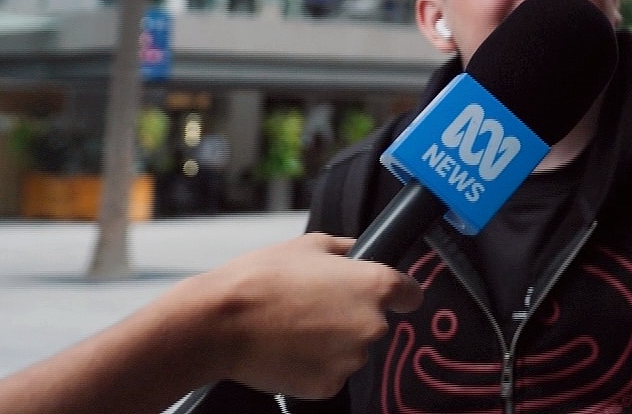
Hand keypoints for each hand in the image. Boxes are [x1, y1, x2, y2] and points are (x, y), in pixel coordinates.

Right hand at [175, 233, 423, 397]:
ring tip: (296, 327)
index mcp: (375, 286)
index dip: (399, 293)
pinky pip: (330, 372)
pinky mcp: (329, 386)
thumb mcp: (309, 245)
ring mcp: (351, 360)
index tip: (389, 295)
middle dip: (353, 316)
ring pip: (352, 349)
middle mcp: (372, 325)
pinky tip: (290, 349)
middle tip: (317, 307)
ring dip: (334, 342)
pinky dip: (315, 365)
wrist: (221, 324)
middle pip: (376, 323)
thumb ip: (345, 249)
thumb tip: (357, 251)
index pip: (410, 294)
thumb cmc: (263, 278)